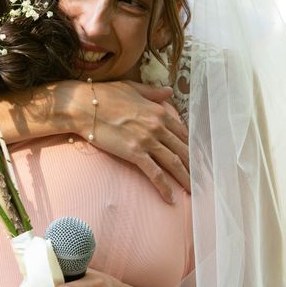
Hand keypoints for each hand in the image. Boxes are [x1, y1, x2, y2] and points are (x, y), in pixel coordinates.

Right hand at [68, 80, 189, 202]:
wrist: (83, 106)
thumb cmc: (104, 95)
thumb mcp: (132, 88)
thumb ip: (153, 92)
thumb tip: (169, 91)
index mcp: (158, 111)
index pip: (182, 132)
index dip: (191, 147)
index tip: (197, 158)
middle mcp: (157, 126)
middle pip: (182, 150)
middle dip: (194, 166)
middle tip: (202, 179)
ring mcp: (147, 140)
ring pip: (174, 163)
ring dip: (185, 179)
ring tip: (193, 191)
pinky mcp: (134, 153)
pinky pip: (155, 173)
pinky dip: (164, 187)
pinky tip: (170, 198)